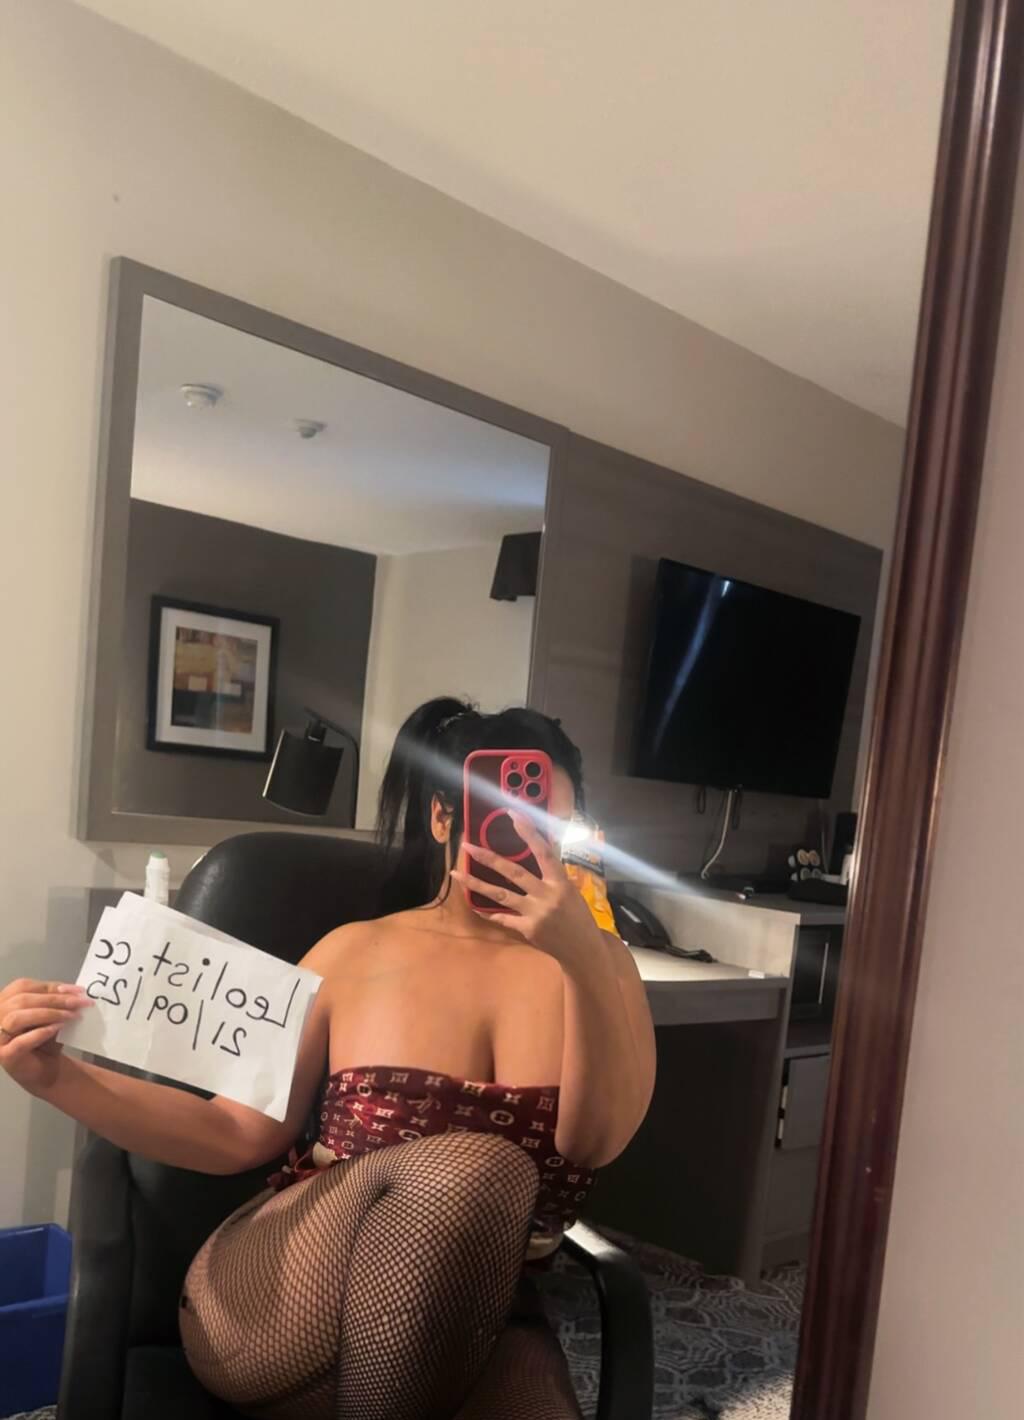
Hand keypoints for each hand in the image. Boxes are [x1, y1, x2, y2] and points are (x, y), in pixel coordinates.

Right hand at [0, 978, 90, 1093]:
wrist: (46, 1070)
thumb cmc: (46, 1039)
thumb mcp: (51, 1014)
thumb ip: (55, 1001)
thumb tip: (72, 990)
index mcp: (4, 1001)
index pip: (23, 987)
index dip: (50, 986)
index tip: (77, 990)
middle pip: (21, 1000)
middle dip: (54, 999)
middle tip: (79, 1002)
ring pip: (17, 1017)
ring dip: (49, 1013)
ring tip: (72, 1016)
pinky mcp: (4, 1056)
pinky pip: (19, 1042)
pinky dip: (40, 1032)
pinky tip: (58, 1028)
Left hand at [452, 813, 602, 963]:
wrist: (583, 949)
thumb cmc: (579, 916)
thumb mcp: (571, 892)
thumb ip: (552, 877)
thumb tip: (538, 854)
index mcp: (561, 882)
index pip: (543, 851)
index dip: (528, 832)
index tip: (513, 814)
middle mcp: (546, 895)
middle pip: (513, 872)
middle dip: (488, 858)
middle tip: (468, 846)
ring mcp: (534, 913)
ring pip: (500, 895)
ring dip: (476, 884)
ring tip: (456, 874)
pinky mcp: (527, 930)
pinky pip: (503, 918)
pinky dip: (489, 912)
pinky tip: (474, 906)